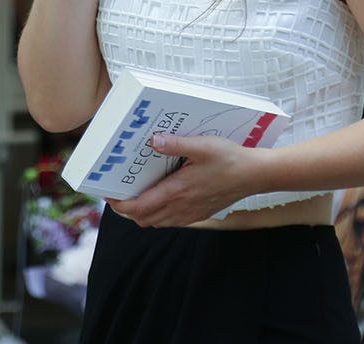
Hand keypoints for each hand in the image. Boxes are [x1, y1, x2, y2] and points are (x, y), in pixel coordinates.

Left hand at [105, 134, 258, 227]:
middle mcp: (181, 208)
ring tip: (137, 193)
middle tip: (120, 191)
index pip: (139, 207)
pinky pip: (170, 221)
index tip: (109, 194)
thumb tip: (153, 140)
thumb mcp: (202, 145)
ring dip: (142, 212)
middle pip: (143, 218)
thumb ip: (175, 143)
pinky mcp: (198, 214)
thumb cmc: (229, 159)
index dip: (119, 204)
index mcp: (177, 192)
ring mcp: (190, 214)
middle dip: (127, 209)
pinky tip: (161, 197)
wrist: (254, 175)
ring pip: (156, 222)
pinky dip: (158, 214)